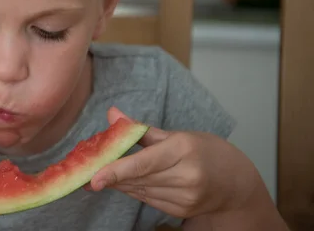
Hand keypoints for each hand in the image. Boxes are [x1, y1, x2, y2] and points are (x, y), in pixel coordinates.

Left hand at [87, 108, 259, 218]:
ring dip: (120, 183)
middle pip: (138, 178)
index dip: (116, 171)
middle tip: (90, 170)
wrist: (235, 182)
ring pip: (140, 190)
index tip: (94, 178)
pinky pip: (148, 200)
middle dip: (111, 175)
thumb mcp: (176, 135)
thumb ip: (140, 129)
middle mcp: (186, 175)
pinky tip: (126, 183)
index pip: (143, 163)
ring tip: (105, 174)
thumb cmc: (203, 151)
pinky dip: (134, 190)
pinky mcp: (182, 210)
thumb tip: (112, 113)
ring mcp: (185, 196)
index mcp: (182, 149)